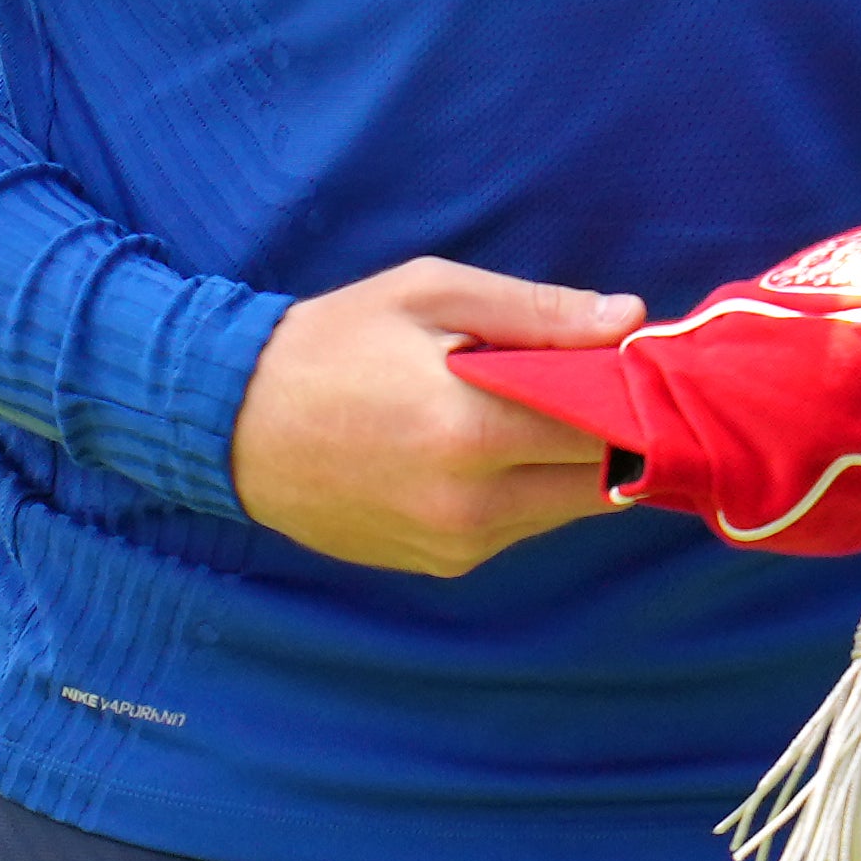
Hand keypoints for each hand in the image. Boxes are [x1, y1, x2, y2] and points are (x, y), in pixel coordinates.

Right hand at [234, 256, 645, 575]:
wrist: (231, 424)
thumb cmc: (332, 342)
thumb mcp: (430, 295)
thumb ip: (537, 312)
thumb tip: (629, 317)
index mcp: (472, 429)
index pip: (606, 427)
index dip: (629, 393)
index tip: (630, 363)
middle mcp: (471, 505)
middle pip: (598, 480)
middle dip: (608, 433)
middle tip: (586, 383)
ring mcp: (455, 545)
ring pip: (561, 509)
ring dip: (564, 465)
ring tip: (525, 410)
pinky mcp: (439, 565)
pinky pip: (516, 529)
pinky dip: (521, 491)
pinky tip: (482, 449)